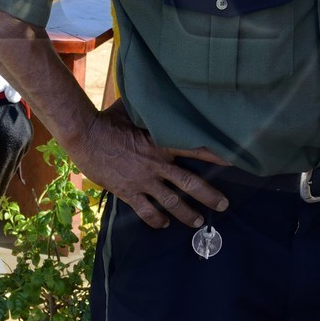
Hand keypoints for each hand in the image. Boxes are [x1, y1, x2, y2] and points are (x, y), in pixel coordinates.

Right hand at [66, 102, 229, 229]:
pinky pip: (146, 211)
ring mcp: (143, 180)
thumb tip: (159, 97)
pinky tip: (162, 224)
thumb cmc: (109, 119)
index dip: (216, 157)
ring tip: (197, 222)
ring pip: (172, 202)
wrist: (85, 135)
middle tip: (223, 205)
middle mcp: (156, 164)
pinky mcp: (128, 192)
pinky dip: (156, 219)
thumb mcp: (134, 112)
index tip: (234, 162)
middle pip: (190, 184)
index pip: (195, 150)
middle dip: (209, 196)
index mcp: (161, 143)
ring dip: (187, 214)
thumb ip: (150, 112)